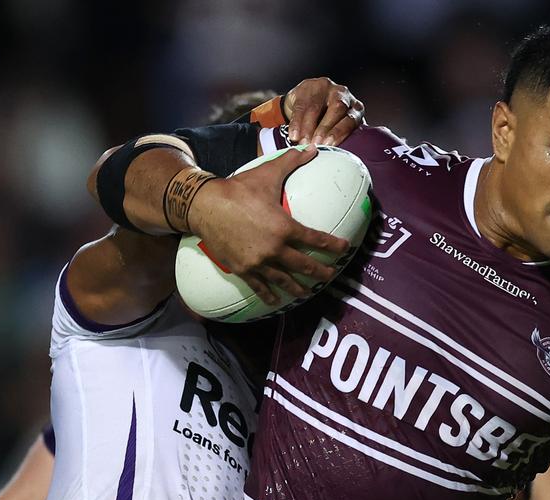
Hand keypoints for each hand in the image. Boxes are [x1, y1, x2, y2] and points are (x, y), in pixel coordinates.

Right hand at [189, 145, 349, 302]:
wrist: (205, 206)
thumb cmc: (238, 189)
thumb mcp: (267, 174)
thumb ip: (291, 162)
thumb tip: (310, 148)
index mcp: (285, 227)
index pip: (316, 239)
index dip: (333, 245)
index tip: (344, 249)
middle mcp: (275, 249)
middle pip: (304, 266)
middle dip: (321, 273)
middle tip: (330, 277)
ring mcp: (259, 262)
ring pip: (284, 280)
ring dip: (298, 289)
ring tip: (306, 293)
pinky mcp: (243, 269)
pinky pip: (260, 286)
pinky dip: (268, 295)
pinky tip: (275, 301)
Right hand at [283, 77, 364, 145]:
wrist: (311, 99)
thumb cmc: (330, 120)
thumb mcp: (341, 128)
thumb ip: (344, 139)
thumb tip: (340, 159)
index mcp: (355, 107)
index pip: (351, 119)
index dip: (340, 132)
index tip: (329, 144)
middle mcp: (343, 94)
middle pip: (337, 108)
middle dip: (325, 128)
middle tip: (315, 143)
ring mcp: (326, 87)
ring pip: (315, 108)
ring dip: (308, 127)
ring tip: (303, 142)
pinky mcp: (308, 86)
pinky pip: (301, 106)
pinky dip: (296, 123)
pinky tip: (294, 134)